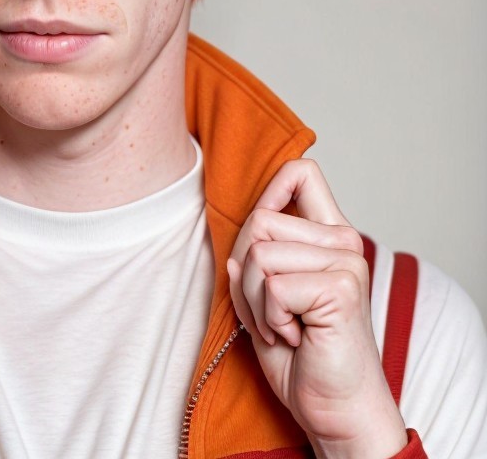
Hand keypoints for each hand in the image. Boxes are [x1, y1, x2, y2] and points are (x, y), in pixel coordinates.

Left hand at [227, 158, 407, 458]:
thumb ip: (255, 264)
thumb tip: (240, 246)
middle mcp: (342, 242)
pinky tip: (294, 337)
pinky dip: (268, 318)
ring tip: (284, 327)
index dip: (268, 188)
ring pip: (258, 254)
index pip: (301, 174)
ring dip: (255, 302)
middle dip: (245, 272)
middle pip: (258, 220)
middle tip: (271, 313)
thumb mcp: (265, 302)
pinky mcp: (342, 288)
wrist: (336, 411)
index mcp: (327, 238)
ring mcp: (346, 262)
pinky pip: (272, 286)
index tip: (260, 225)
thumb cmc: (302, 359)